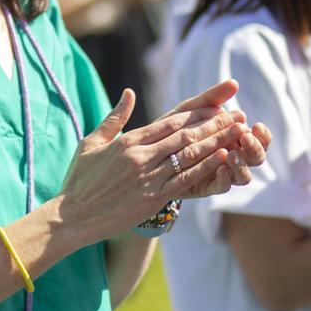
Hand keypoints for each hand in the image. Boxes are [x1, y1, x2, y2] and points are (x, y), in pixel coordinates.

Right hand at [56, 82, 272, 242]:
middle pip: (186, 135)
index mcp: (128, 142)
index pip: (170, 121)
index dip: (197, 112)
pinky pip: (185, 180)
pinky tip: (223, 158)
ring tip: (238, 132)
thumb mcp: (92, 143)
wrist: (72, 217)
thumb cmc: (79, 180)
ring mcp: (148, 178)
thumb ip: (115, 118)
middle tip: (238, 114)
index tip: (218, 105)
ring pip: (189, 155)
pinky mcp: (153, 198)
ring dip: (217, 142)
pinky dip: (205, 168)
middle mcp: (141, 157)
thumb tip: (129, 93)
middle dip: (215, 123)